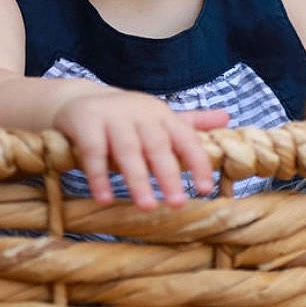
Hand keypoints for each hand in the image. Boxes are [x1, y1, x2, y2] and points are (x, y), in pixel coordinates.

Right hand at [50, 89, 229, 209]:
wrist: (78, 99)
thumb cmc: (125, 117)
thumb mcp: (157, 119)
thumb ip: (189, 124)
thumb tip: (227, 118)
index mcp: (161, 114)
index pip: (185, 138)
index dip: (197, 162)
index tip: (205, 189)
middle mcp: (140, 111)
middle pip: (157, 145)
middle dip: (169, 175)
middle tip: (178, 204)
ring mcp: (112, 115)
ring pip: (128, 150)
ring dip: (137, 180)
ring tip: (146, 207)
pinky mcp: (85, 121)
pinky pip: (93, 152)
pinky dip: (99, 176)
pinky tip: (104, 199)